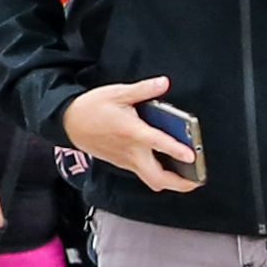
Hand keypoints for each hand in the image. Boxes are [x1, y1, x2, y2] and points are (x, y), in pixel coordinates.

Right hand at [63, 76, 198, 193]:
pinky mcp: (123, 163)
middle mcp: (130, 151)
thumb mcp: (117, 92)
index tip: (191, 155)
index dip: (175, 149)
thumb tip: (164, 83)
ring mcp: (126, 160)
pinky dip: (160, 175)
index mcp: (130, 131)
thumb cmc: (92, 107)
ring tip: (190, 177)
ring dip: (171, 182)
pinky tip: (171, 168)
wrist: (68, 122)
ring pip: (151, 179)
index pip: (156, 143)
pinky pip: (144, 174)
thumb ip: (144, 89)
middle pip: (157, 177)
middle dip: (179, 183)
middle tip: (197, 179)